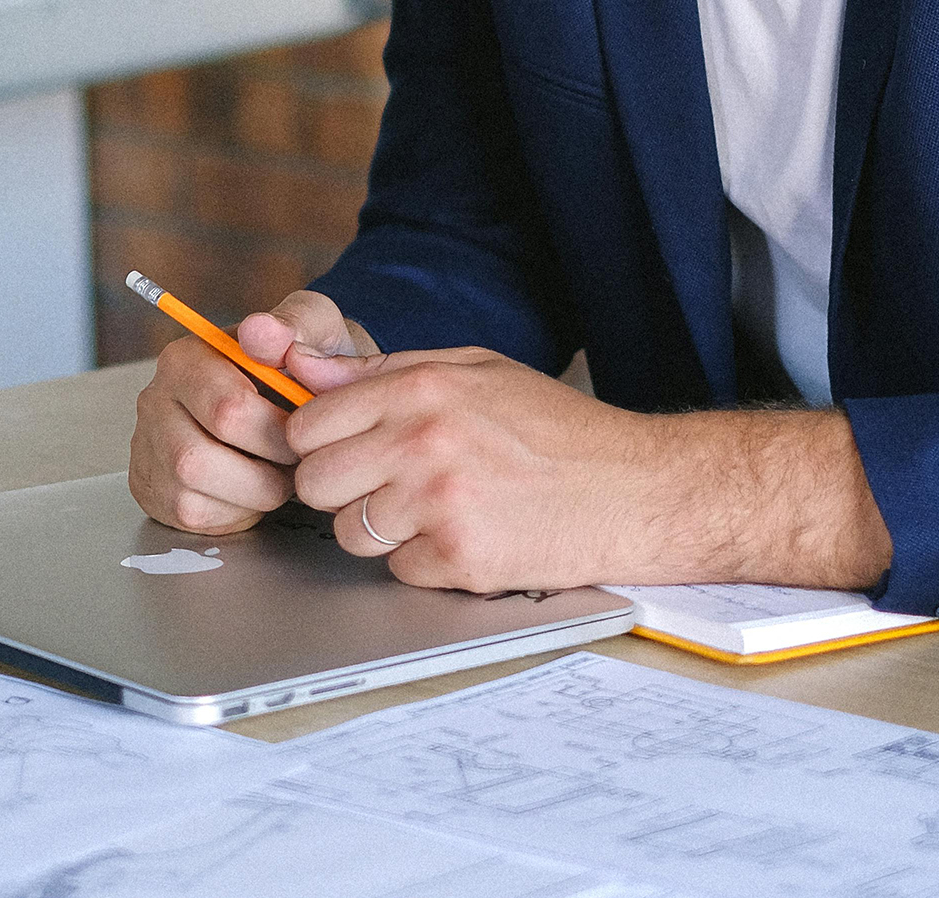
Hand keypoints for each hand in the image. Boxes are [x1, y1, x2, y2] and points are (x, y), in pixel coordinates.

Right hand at [128, 289, 377, 535]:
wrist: (288, 402)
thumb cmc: (299, 367)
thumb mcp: (312, 329)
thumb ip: (296, 324)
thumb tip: (262, 332)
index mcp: (186, 357)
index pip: (226, 409)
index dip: (278, 433)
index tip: (306, 431)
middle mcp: (155, 399)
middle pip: (198, 458)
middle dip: (263, 469)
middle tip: (296, 461)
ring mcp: (148, 446)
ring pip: (192, 491)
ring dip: (251, 493)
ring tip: (278, 474)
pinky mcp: (154, 487)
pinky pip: (192, 516)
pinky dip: (235, 510)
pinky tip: (253, 487)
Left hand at [283, 344, 892, 593]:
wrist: (640, 488)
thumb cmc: (555, 427)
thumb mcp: (471, 370)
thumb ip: (380, 371)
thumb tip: (299, 366)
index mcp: (419, 388)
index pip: (307, 424)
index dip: (318, 442)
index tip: (342, 450)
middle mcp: (421, 441)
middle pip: (314, 483)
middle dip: (339, 489)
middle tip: (381, 486)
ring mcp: (440, 504)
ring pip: (349, 534)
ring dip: (380, 530)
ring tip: (432, 511)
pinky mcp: (464, 561)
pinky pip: (400, 571)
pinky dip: (424, 563)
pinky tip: (465, 538)